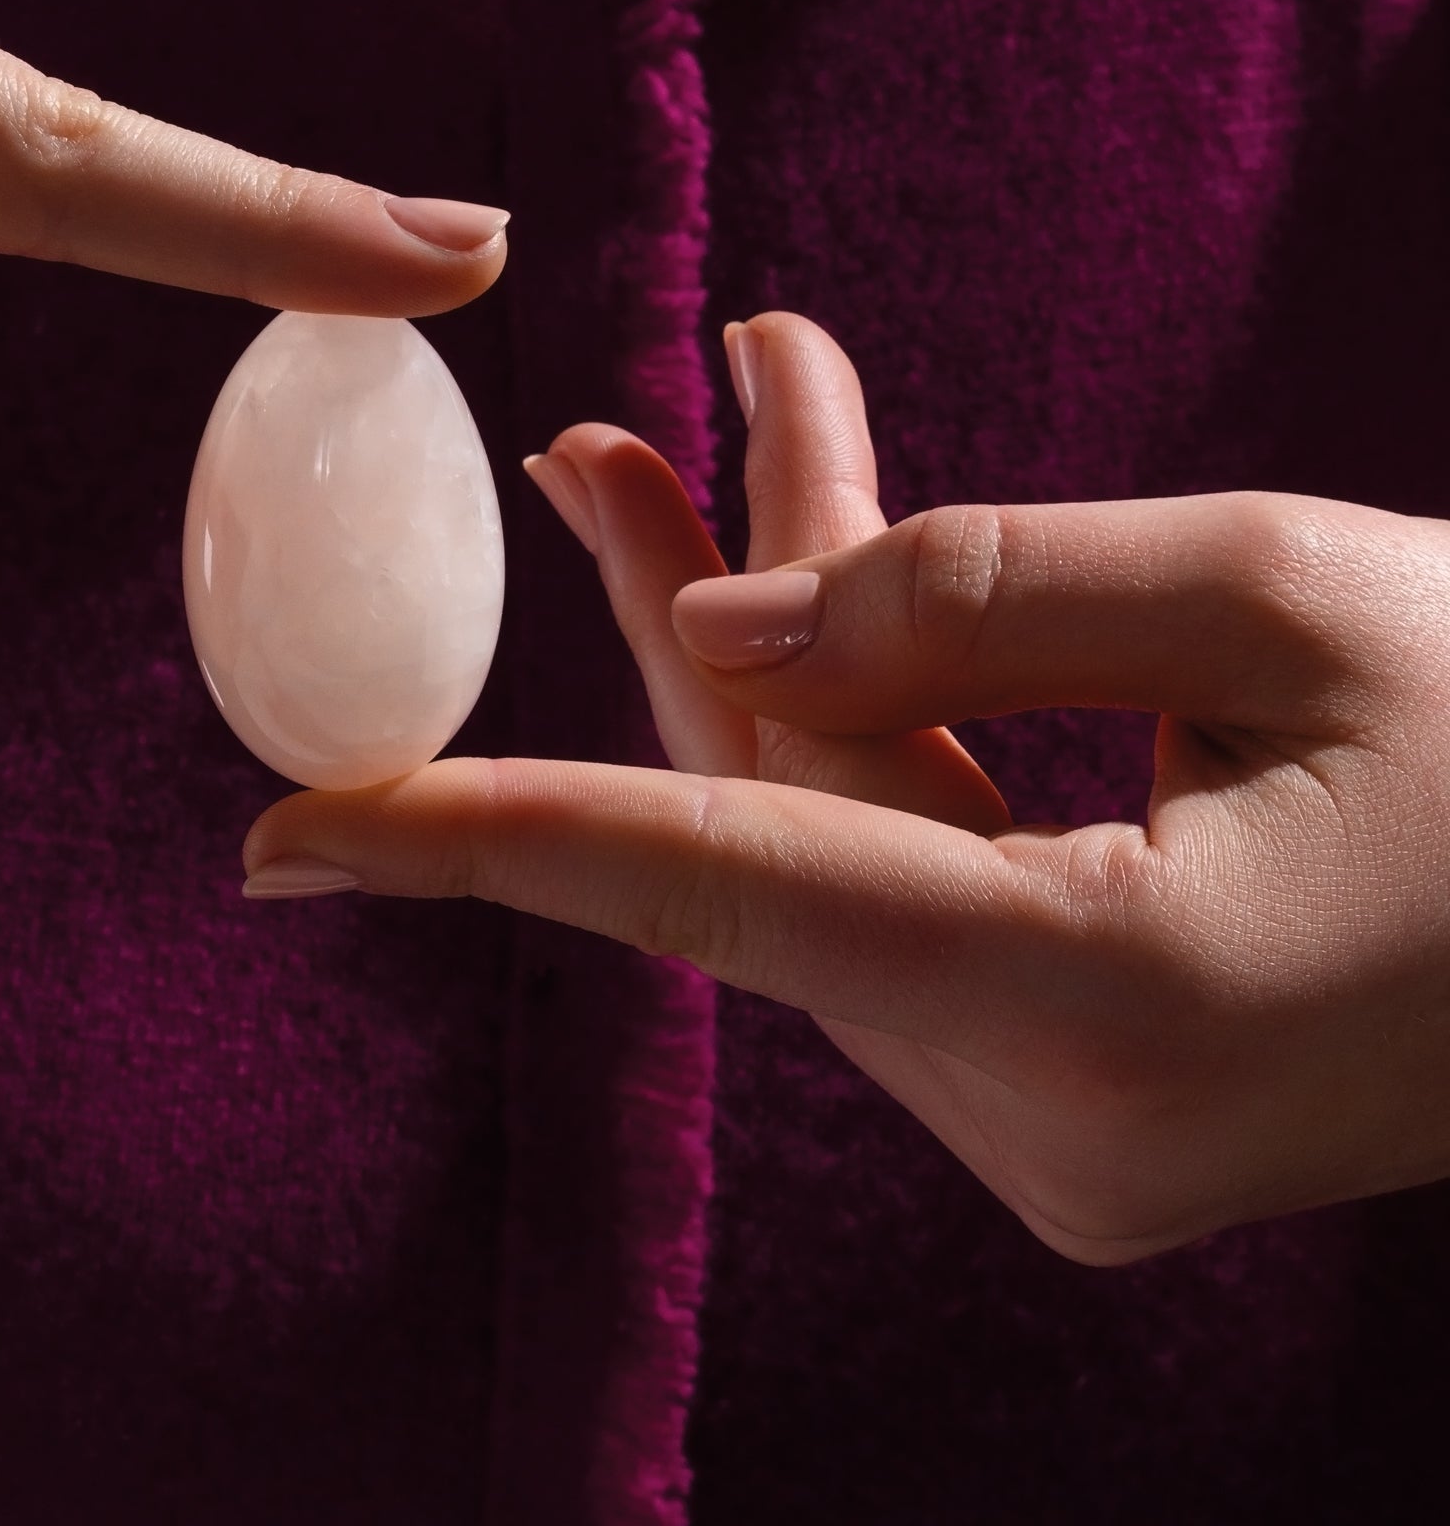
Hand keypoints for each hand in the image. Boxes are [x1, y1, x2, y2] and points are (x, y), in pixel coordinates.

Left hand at [244, 314, 1449, 1261]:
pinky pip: (921, 885)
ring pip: (839, 846)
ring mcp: (1071, 1134)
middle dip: (685, 611)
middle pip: (775, 831)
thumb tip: (720, 618)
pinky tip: (839, 574)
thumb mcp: (1274, 589)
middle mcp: (1061, 1120)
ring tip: (722, 423)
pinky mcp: (1087, 1095)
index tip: (284, 843)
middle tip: (593, 439)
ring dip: (783, 643)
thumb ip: (966, 595)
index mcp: (1114, 1005)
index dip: (481, 845)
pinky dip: (881, 731)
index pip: (723, 897)